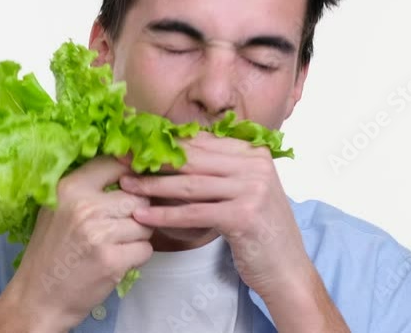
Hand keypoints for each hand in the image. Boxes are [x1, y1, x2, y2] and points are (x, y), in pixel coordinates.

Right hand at [3, 155, 153, 330]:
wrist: (38, 298)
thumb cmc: (50, 251)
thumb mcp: (56, 208)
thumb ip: (86, 187)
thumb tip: (126, 165)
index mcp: (69, 187)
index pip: (114, 165)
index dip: (129, 173)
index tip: (131, 185)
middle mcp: (85, 207)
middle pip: (137, 196)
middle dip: (136, 211)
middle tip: (120, 225)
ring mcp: (100, 234)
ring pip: (145, 223)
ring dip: (138, 235)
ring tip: (116, 244)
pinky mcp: (112, 261)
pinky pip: (145, 248)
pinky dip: (137, 256)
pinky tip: (118, 260)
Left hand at [118, 131, 309, 299]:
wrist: (287, 269)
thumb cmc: (259, 231)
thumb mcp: (244, 190)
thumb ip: (219, 169)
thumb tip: (175, 152)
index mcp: (254, 152)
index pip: (202, 141)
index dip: (167, 143)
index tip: (137, 145)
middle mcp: (255, 165)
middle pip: (194, 159)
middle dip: (155, 160)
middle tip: (123, 161)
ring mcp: (252, 189)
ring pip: (190, 184)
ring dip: (153, 186)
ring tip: (127, 187)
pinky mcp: (243, 215)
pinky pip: (194, 213)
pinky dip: (165, 214)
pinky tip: (143, 216)